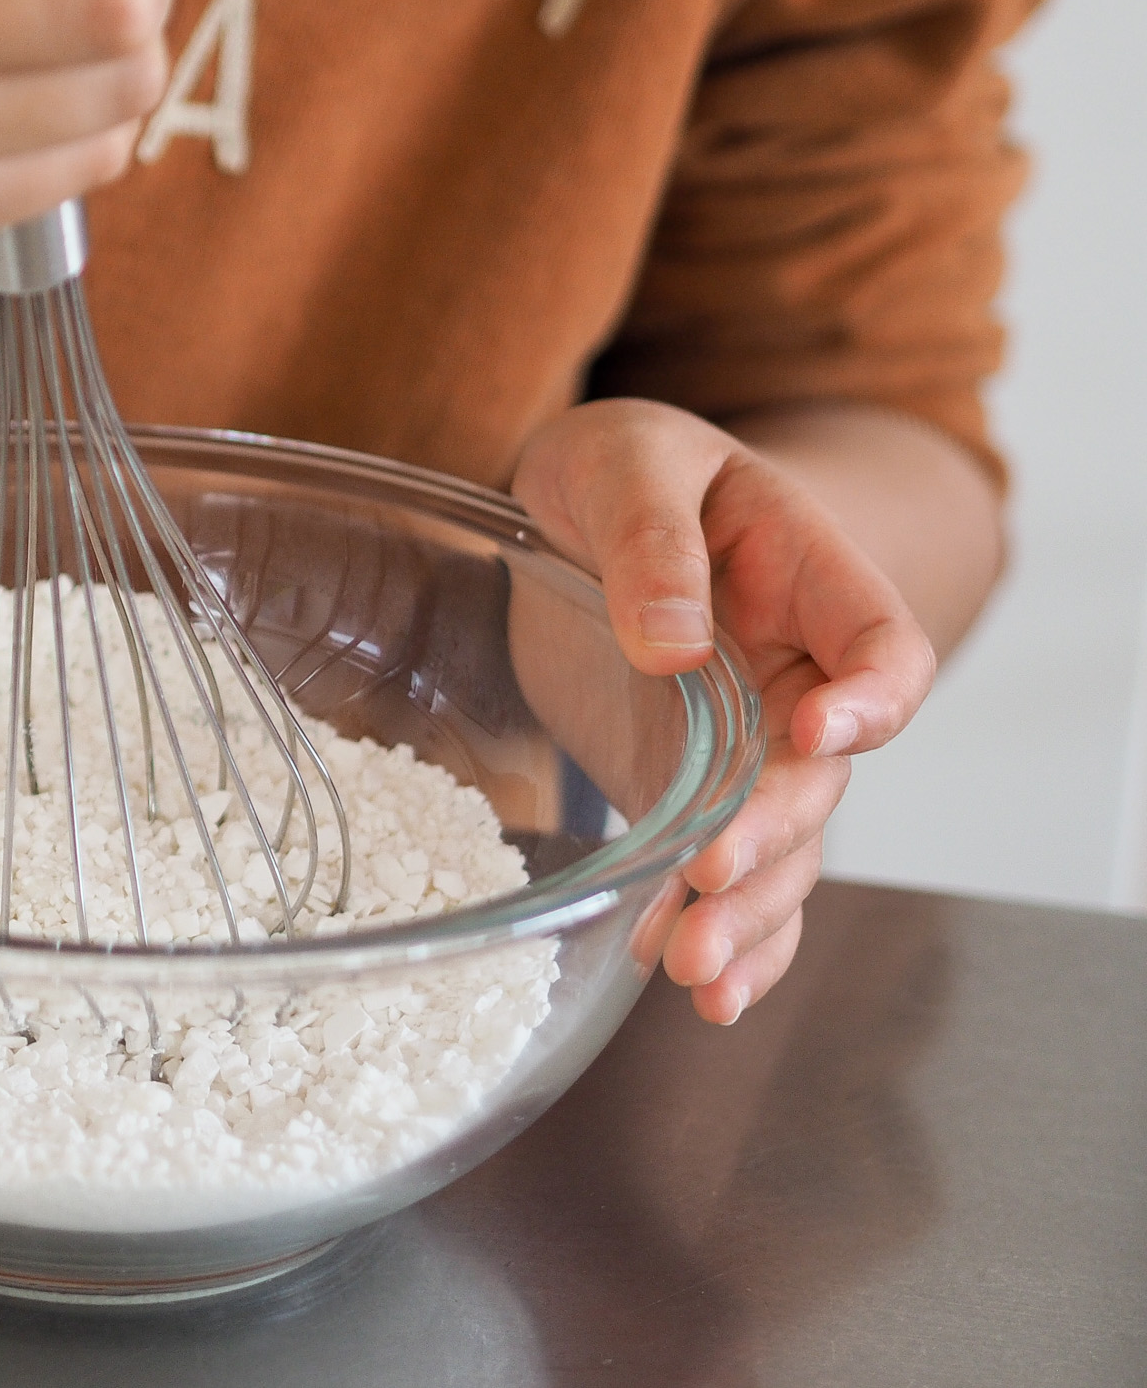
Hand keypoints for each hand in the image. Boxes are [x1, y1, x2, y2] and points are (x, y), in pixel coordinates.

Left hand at [511, 400, 936, 1023]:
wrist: (573, 504)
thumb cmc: (619, 465)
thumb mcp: (624, 459)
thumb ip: (649, 539)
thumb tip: (671, 639)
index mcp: (806, 576)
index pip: (881, 646)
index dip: (869, 699)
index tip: (815, 734)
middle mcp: (796, 674)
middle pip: (819, 775)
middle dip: (771, 837)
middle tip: (711, 884)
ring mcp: (747, 742)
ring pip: (780, 845)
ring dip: (746, 913)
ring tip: (691, 968)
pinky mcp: (689, 787)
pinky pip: (732, 870)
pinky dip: (733, 936)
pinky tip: (707, 995)